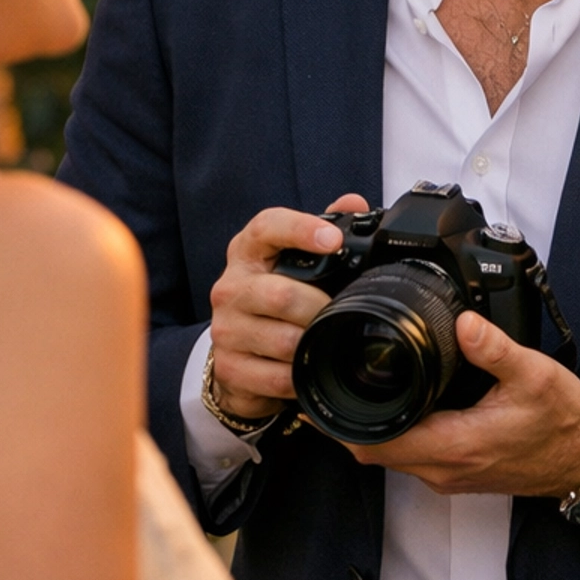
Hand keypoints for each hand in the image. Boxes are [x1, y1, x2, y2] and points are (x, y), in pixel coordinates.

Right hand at [207, 195, 368, 419]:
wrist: (237, 352)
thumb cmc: (272, 297)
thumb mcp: (291, 260)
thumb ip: (323, 228)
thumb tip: (354, 202)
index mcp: (248, 252)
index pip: (267, 228)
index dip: (301, 229)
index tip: (334, 239)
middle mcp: (231, 287)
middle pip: (281, 295)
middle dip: (320, 307)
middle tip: (339, 313)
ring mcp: (225, 329)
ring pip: (283, 341)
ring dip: (313, 345)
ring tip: (326, 341)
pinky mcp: (229, 368)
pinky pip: (277, 377)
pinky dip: (301, 376)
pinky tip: (308, 369)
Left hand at [342, 315, 579, 497]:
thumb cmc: (563, 423)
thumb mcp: (534, 375)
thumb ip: (496, 348)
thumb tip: (466, 322)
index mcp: (456, 445)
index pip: (377, 443)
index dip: (341, 422)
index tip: (319, 396)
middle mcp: (445, 468)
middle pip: (373, 451)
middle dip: (346, 420)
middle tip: (327, 381)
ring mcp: (450, 475)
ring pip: (390, 457)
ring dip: (370, 428)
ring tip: (357, 387)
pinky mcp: (457, 473)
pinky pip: (411, 457)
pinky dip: (394, 433)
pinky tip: (398, 404)